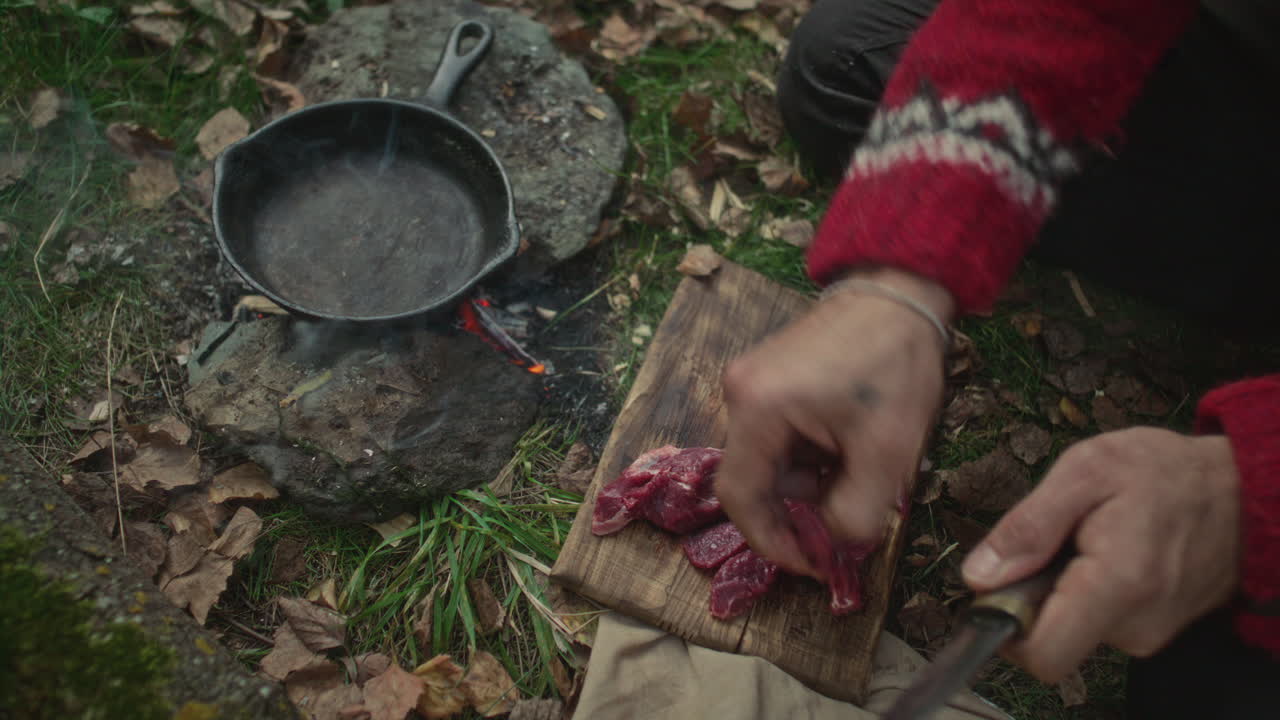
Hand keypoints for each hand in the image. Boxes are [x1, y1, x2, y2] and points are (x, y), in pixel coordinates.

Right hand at [716, 268, 953, 577]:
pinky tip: (847, 447)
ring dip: (809, 481)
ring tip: (858, 472)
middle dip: (799, 509)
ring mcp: (750, 380)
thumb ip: (857, 513)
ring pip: (769, 459)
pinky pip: (777, 435)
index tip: (811, 562)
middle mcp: (739, 394)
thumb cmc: (894, 365)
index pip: (741, 498)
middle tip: (845, 522)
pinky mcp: (767, 376)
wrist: (899, 291)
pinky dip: (809, 455)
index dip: (771, 541)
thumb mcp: (886, 452)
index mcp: (758, 409)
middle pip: (754, 479)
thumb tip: (836, 545)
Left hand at [962, 428, 1241, 681]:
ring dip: (1061, 585)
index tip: (1001, 581)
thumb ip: (1028, 526)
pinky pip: (1093, 620)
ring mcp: (1146, 634)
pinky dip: (1086, 588)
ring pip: (1069, 625)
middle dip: (1032, 591)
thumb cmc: (1164, 472)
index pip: (1043, 655)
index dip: (1004, 624)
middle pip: (1047, 637)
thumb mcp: (1085, 471)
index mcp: (1116, 585)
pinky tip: (1107, 551)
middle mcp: (1134, 625)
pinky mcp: (1149, 631)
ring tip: (1089, 537)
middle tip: (1057, 538)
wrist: (1240, 490)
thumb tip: (979, 577)